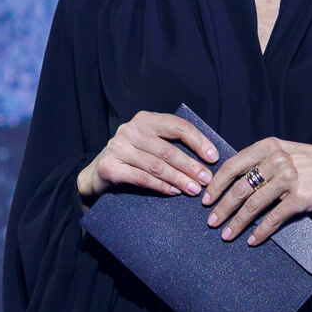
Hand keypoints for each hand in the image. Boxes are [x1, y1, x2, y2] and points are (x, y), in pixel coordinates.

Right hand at [78, 111, 218, 203]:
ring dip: (179, 179)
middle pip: (168, 149)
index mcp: (145, 119)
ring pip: (156, 166)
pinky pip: (142, 178)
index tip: (213, 157)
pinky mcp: (110, 167)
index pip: (178, 126)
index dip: (198, 142)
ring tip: (194, 190)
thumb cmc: (134, 157)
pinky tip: (174, 192)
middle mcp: (130, 130)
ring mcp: (118, 148)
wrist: (98, 172)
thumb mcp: (151, 143)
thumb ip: (172, 143)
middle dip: (191, 166)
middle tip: (206, 180)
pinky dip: (161, 186)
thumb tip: (207, 157)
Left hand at [200, 138, 311, 246]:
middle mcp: (278, 159)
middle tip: (211, 221)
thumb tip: (231, 181)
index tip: (205, 199)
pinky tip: (252, 240)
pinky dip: (260, 231)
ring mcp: (289, 178)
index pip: (233, 165)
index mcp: (269, 146)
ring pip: (253, 204)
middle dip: (222, 207)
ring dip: (237, 222)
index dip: (216, 184)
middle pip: (240, 187)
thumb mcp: (286, 152)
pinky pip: (274, 218)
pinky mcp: (300, 197)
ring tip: (226, 234)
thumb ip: (262, 160)